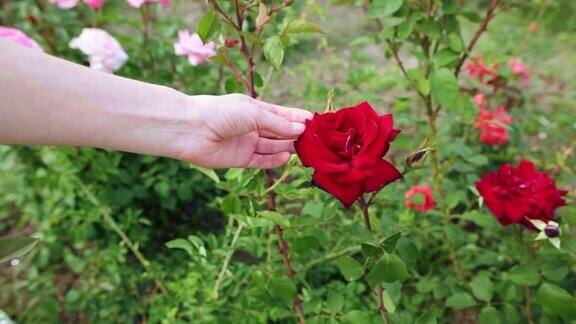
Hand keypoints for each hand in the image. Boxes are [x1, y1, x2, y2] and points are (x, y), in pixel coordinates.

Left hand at [167, 94, 311, 168]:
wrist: (190, 129)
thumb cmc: (220, 113)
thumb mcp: (254, 114)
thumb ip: (278, 124)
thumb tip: (301, 129)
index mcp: (255, 109)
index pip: (282, 115)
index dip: (298, 118)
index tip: (316, 122)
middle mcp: (252, 126)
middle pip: (279, 132)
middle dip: (296, 135)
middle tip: (315, 139)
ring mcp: (246, 143)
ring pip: (273, 147)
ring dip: (288, 148)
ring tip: (305, 149)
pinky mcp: (240, 159)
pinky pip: (262, 161)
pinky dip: (275, 160)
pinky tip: (287, 157)